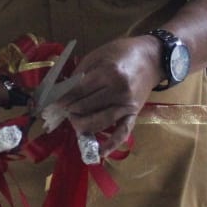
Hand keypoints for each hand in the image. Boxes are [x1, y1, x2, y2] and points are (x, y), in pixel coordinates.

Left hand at [56, 36, 160, 155]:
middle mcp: (118, 91)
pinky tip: (100, 154)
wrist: (152, 58)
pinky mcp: (134, 114)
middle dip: (71, 111)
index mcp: (108, 73)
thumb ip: (80, 73)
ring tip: (75, 122)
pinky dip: (111, 145)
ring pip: (99, 122)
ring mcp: (127, 105)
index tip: (54, 102)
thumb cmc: (122, 53)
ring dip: (82, 126)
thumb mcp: (98, 55)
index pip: (78, 91)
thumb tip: (63, 91)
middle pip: (86, 107)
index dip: (63, 98)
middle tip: (64, 110)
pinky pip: (123, 132)